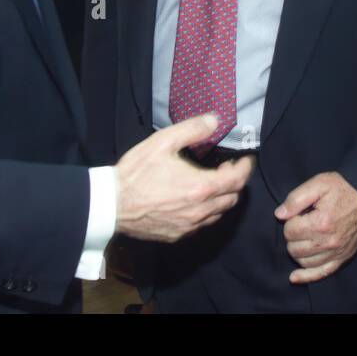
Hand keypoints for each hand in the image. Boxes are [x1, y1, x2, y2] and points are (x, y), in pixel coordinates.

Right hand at [114, 114, 253, 242]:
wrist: (111, 204)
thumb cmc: (136, 172)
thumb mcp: (163, 142)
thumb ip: (192, 129)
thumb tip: (215, 120)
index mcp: (201, 187)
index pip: (237, 180)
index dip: (246, 168)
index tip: (245, 158)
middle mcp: (200, 210)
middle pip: (232, 198)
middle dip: (235, 182)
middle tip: (226, 167)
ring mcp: (189, 226)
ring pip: (218, 213)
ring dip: (222, 197)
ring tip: (212, 182)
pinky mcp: (177, 235)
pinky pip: (202, 224)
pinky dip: (207, 211)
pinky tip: (195, 200)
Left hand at [275, 171, 356, 284]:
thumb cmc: (344, 187)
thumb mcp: (319, 184)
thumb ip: (296, 199)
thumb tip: (279, 214)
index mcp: (321, 223)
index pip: (289, 231)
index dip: (290, 220)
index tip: (299, 213)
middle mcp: (329, 242)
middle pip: (294, 248)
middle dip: (292, 236)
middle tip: (302, 223)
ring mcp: (337, 252)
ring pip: (304, 261)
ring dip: (298, 251)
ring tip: (304, 237)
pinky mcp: (343, 258)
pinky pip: (321, 273)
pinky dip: (306, 276)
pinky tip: (294, 277)